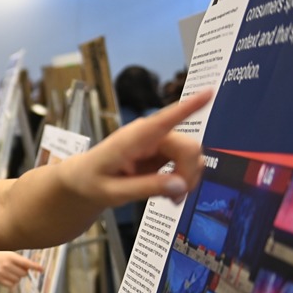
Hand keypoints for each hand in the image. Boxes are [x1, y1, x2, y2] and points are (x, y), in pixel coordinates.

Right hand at [0, 251, 42, 287]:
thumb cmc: (2, 256)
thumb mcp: (11, 255)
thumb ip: (21, 261)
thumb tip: (32, 269)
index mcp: (11, 256)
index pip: (25, 263)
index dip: (34, 266)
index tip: (42, 269)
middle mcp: (6, 264)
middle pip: (24, 273)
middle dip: (23, 272)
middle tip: (17, 268)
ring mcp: (2, 273)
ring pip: (18, 280)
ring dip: (17, 277)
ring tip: (11, 272)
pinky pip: (11, 285)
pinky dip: (12, 282)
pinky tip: (8, 276)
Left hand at [61, 90, 210, 207]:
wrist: (83, 180)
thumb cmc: (91, 182)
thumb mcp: (113, 192)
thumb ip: (146, 188)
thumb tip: (182, 185)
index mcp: (132, 139)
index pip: (163, 120)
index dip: (188, 107)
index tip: (209, 92)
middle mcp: (150, 134)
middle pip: (188, 147)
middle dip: (189, 174)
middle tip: (176, 199)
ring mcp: (159, 142)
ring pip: (192, 155)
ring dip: (188, 179)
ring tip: (172, 199)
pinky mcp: (164, 151)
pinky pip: (186, 162)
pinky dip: (184, 180)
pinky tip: (172, 193)